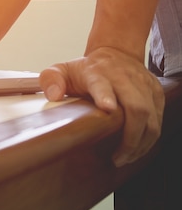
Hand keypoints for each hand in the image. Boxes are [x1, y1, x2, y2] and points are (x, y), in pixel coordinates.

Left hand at [40, 47, 164, 166]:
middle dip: (130, 136)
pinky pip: (159, 119)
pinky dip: (150, 137)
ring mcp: (143, 84)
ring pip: (151, 117)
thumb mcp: (62, 69)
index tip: (107, 108)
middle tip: (118, 157)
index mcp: (97, 72)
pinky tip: (137, 149)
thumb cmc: (86, 68)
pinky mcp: (156, 92)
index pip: (101, 84)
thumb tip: (53, 95)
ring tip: (126, 158)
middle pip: (136, 107)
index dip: (105, 95)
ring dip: (141, 142)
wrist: (115, 52)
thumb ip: (51, 79)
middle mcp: (123, 77)